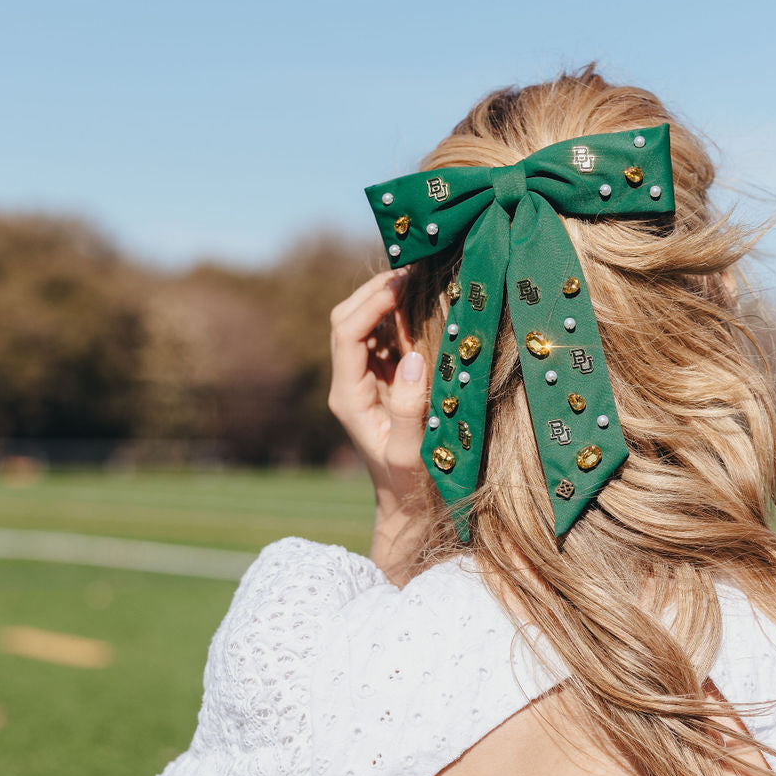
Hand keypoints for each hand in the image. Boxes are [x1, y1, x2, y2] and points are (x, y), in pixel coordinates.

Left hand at [328, 271, 430, 574]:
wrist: (410, 508)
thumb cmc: (412, 486)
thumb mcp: (412, 453)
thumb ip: (410, 408)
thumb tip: (411, 358)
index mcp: (349, 395)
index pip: (346, 331)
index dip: (370, 301)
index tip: (403, 283)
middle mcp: (352, 381)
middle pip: (350, 317)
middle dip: (377, 289)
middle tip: (415, 268)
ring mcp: (368, 379)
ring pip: (368, 322)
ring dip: (391, 298)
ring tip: (424, 276)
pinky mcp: (387, 381)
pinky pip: (388, 337)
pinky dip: (404, 316)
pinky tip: (429, 303)